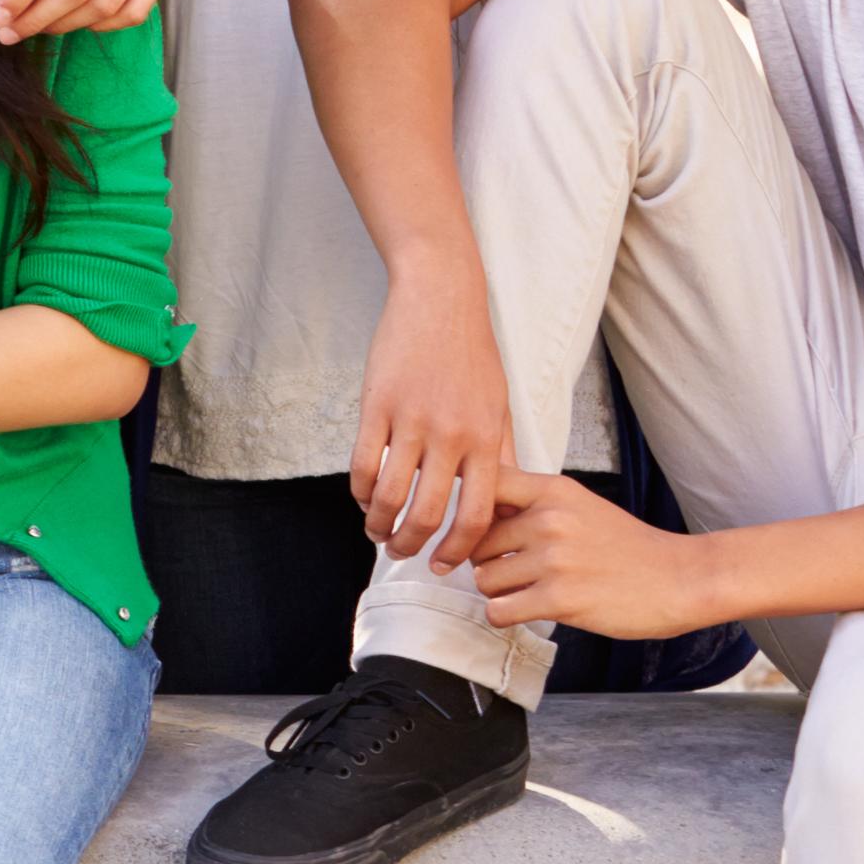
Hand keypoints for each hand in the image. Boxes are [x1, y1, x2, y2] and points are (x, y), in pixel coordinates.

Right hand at [350, 276, 516, 567]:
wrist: (440, 299)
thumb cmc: (471, 352)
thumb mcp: (498, 404)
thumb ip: (500, 453)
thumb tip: (503, 499)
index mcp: (485, 439)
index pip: (475, 514)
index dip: (457, 548)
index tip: (444, 563)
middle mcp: (451, 435)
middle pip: (427, 513)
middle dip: (411, 545)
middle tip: (402, 553)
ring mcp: (411, 421)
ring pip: (390, 495)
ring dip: (379, 524)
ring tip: (376, 532)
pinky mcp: (377, 406)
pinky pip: (363, 463)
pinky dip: (360, 491)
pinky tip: (363, 498)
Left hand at [461, 469, 706, 636]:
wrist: (680, 578)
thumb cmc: (627, 546)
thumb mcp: (580, 505)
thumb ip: (532, 504)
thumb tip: (476, 510)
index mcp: (554, 491)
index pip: (485, 484)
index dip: (470, 507)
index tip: (473, 526)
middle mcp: (550, 520)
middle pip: (475, 541)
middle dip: (487, 560)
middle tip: (516, 570)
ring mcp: (555, 560)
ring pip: (483, 579)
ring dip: (499, 591)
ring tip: (529, 589)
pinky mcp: (559, 599)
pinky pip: (498, 611)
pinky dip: (505, 615)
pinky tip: (527, 609)